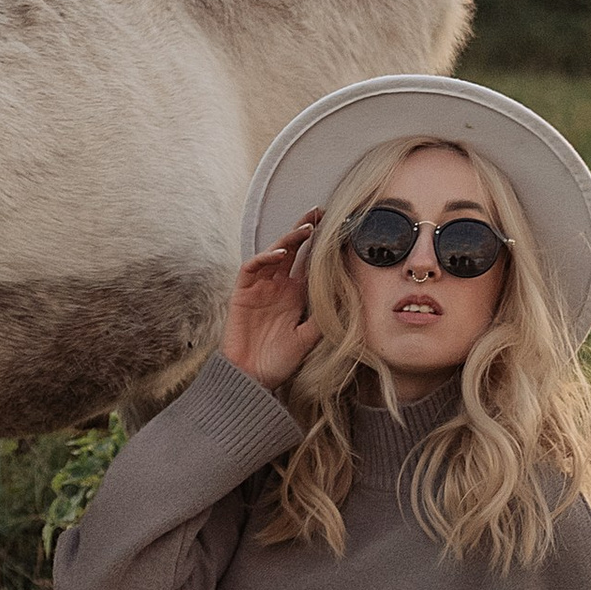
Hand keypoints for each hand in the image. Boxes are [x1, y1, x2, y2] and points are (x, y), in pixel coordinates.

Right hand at [221, 210, 321, 389]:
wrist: (250, 378)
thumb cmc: (278, 362)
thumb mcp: (308, 339)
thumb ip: (323, 318)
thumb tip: (348, 300)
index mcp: (295, 295)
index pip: (309, 263)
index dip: (321, 246)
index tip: (339, 229)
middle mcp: (278, 287)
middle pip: (292, 250)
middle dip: (305, 230)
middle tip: (321, 211)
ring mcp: (260, 288)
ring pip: (274, 253)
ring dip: (288, 239)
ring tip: (306, 228)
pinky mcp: (242, 293)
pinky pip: (252, 268)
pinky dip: (264, 258)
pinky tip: (279, 254)